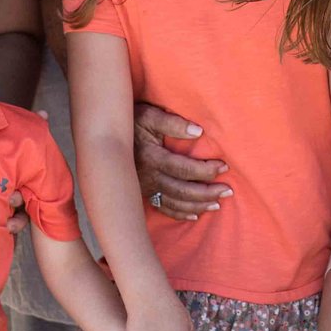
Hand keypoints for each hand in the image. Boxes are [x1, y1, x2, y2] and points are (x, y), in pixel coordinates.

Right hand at [135, 102, 227, 219]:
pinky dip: (180, 214)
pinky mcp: (141, 193)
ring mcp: (144, 187)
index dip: (205, 170)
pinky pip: (162, 208)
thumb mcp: (148, 115)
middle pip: (182, 191)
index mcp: (151, 157)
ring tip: (218, 204)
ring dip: (198, 205)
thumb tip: (198, 132)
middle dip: (207, 193)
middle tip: (228, 191)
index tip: (224, 166)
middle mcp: (148, 177)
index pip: (184, 169)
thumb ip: (172, 123)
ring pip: (175, 203)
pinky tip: (195, 215)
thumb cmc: (130, 121)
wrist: (102, 135)